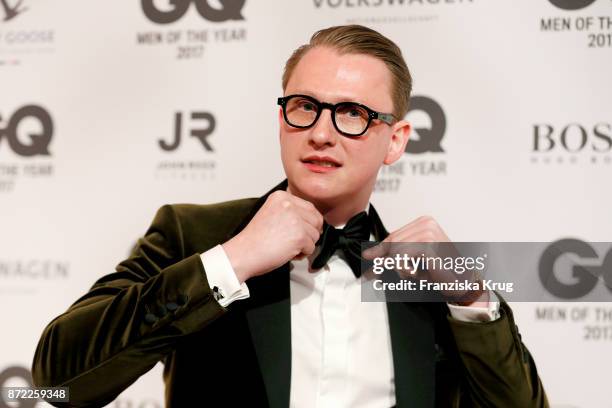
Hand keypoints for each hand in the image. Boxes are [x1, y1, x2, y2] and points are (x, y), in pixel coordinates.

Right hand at [222, 191, 323, 282]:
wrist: (243, 253)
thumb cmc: (255, 239)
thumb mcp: (272, 214)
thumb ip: (290, 211)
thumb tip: (314, 218)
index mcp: (281, 197)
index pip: (310, 207)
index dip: (308, 223)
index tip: (298, 231)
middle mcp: (289, 204)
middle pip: (316, 220)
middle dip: (308, 234)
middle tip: (293, 241)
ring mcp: (295, 219)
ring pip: (315, 235)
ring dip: (304, 245)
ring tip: (286, 246)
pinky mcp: (299, 235)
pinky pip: (311, 248)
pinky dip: (301, 254)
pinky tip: (286, 253)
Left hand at [362, 216, 488, 305]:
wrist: (462, 283)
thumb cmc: (441, 271)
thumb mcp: (413, 259)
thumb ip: (394, 254)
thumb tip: (370, 255)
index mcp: (423, 222)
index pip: (394, 235)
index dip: (379, 249)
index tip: (367, 257)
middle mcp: (426, 223)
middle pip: (392, 242)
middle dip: (387, 260)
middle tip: (385, 274)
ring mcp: (428, 232)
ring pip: (395, 250)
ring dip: (400, 267)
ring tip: (415, 273)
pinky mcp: (429, 244)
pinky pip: (402, 258)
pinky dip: (405, 269)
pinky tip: (417, 273)